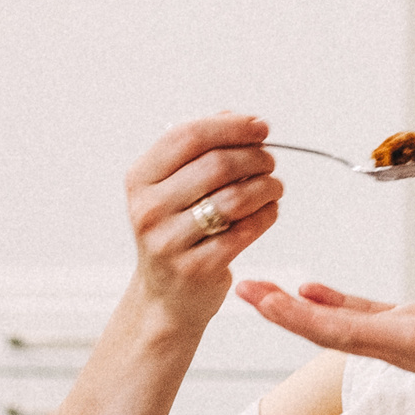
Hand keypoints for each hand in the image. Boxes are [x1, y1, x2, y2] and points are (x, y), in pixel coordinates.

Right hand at [126, 113, 281, 335]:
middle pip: (216, 164)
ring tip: (273, 186)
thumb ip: (201, 149)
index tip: (259, 127)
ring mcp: (169, 241)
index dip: (231, 126)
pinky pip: (245, 230)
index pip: (188, 136)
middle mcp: (148, 209)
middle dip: (255, 157)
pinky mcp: (196, 267)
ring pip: (235, 198)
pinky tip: (269, 210)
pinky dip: (266, 214)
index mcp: (141, 179)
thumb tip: (238, 117)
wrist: (165, 296)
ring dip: (266, 186)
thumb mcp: (172, 188)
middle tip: (270, 161)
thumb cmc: (176, 232)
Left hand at [235, 273, 414, 414]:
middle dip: (282, 312)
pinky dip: (331, 305)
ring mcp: (404, 340)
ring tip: (258, 288)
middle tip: (240, 287)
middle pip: (328, 331)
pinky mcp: (414, 331)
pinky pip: (361, 319)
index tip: (265, 301)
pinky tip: (308, 291)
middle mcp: (401, 346)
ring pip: (337, 325)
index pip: (346, 330)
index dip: (302, 316)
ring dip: (295, 310)